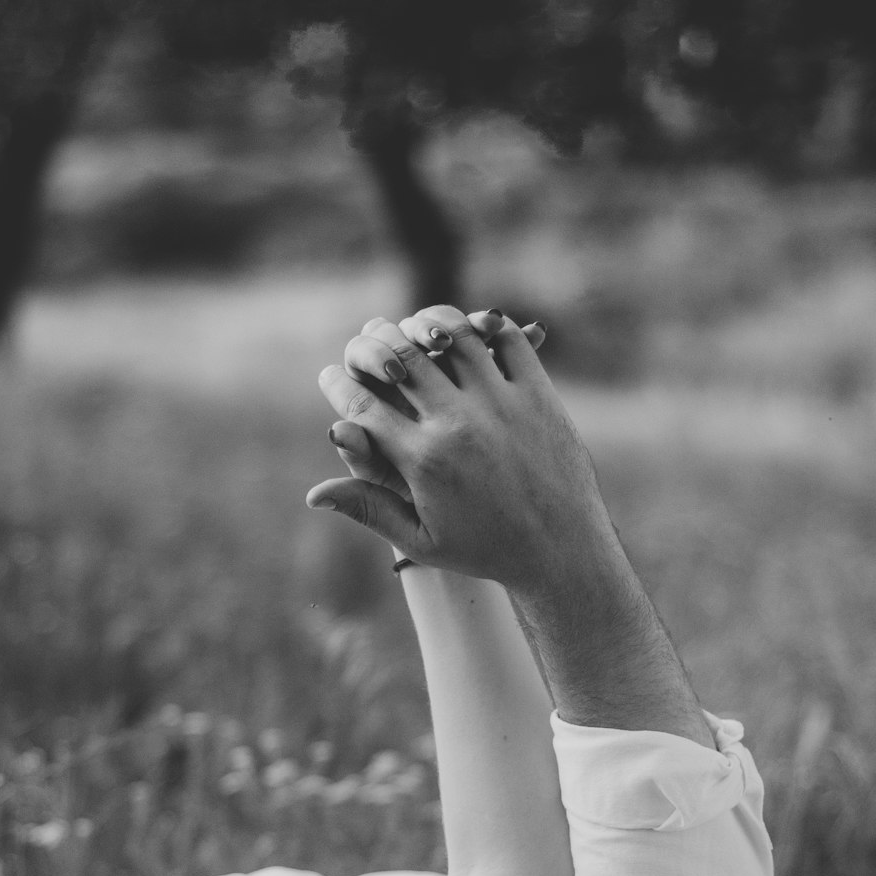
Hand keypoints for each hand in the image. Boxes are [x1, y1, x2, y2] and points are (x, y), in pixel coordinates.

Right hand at [311, 305, 616, 592]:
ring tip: (412, 330)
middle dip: (370, 344)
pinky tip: (467, 330)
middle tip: (364, 342)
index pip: (362, 404)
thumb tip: (313, 495)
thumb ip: (367, 509)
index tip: (328, 376)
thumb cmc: (485, 549)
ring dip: (424, 324)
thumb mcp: (420, 539)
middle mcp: (458, 424)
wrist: (562, 551)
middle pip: (399, 359)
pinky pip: (507, 340)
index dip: (337, 384)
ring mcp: (501, 403)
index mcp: (423, 461)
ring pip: (451, 336)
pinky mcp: (538, 395)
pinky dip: (484, 326)